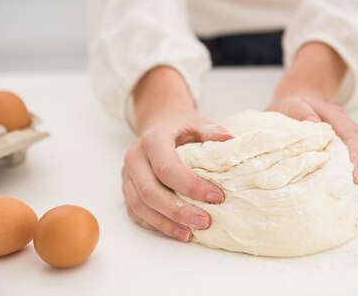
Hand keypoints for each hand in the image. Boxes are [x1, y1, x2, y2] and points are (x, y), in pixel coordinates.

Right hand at [122, 66, 230, 240]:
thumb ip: (211, 131)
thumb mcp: (196, 123)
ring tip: (191, 234)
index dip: (191, 186)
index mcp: (152, 140)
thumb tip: (230, 138)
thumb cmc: (180, 128)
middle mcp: (134, 158)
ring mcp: (127, 176)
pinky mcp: (127, 190)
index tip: (216, 197)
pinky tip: (178, 232)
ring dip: (166, 223)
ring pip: (140, 206)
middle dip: (178, 211)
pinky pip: (137, 213)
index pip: (167, 168)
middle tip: (205, 222)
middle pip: (151, 191)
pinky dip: (157, 225)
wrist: (157, 126)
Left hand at [268, 95, 357, 203]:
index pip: (352, 138)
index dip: (357, 159)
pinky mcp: (357, 141)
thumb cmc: (290, 107)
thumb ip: (300, 112)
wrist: (298, 100)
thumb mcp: (289, 105)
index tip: (356, 180)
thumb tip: (314, 123)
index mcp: (336, 116)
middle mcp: (350, 124)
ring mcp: (356, 132)